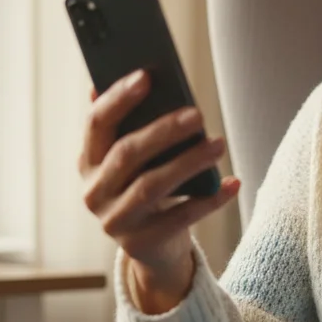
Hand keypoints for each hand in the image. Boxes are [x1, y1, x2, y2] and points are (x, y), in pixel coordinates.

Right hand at [80, 70, 239, 301]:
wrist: (154, 245)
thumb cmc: (147, 184)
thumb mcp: (136, 159)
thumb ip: (136, 125)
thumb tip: (145, 76)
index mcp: (88, 161)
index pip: (97, 123)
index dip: (119, 98)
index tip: (146, 76)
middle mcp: (94, 192)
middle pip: (127, 154)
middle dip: (163, 131)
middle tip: (197, 114)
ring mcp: (115, 221)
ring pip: (151, 186)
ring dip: (188, 162)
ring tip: (219, 144)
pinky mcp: (141, 243)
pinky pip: (181, 217)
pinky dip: (210, 199)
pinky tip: (233, 183)